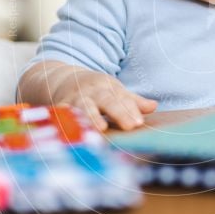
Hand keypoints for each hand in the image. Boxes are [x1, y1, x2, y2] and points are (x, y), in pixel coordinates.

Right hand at [19, 62, 156, 129]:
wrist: (61, 79)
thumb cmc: (94, 91)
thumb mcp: (113, 90)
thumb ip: (132, 101)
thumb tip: (154, 106)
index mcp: (107, 87)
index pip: (121, 98)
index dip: (130, 109)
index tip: (138, 122)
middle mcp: (92, 92)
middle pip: (107, 101)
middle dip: (118, 112)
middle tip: (130, 125)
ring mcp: (75, 99)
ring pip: (84, 107)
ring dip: (92, 118)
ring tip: (100, 129)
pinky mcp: (60, 108)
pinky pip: (63, 115)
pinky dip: (67, 123)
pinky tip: (72, 134)